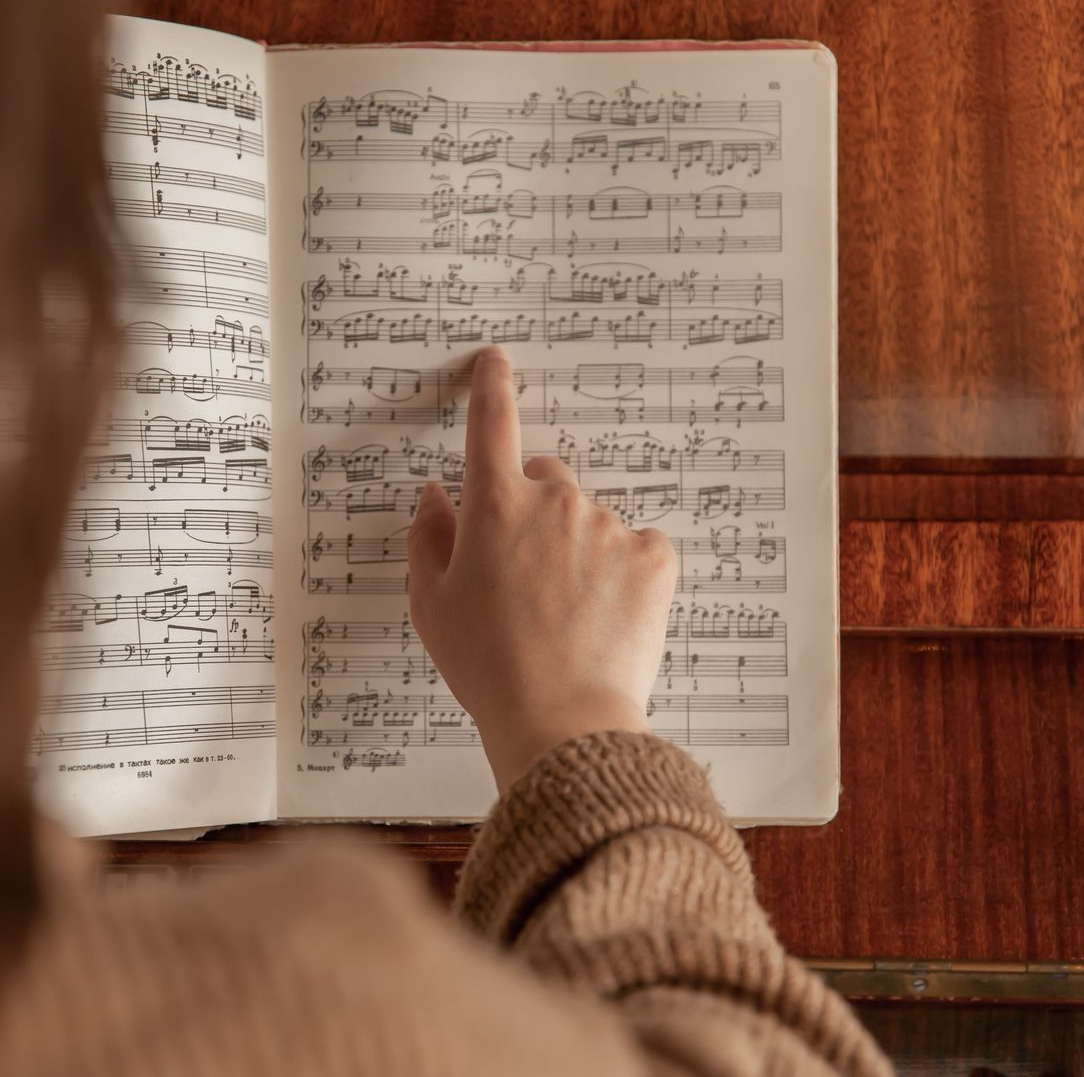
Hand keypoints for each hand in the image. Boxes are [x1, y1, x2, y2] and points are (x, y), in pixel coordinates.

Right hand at [406, 347, 677, 791]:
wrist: (562, 719)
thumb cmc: (489, 669)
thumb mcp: (434, 607)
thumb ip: (430, 540)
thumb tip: (436, 497)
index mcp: (494, 508)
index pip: (491, 425)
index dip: (492, 388)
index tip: (495, 363)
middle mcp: (555, 502)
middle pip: (546, 478)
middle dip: (535, 510)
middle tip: (526, 578)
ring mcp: (609, 526)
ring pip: (591, 520)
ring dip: (579, 550)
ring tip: (567, 616)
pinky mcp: (653, 557)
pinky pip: (638, 548)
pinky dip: (624, 574)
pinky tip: (605, 616)